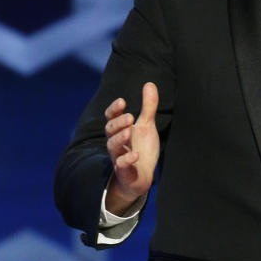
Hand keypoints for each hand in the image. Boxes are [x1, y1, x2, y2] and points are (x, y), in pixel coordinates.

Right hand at [104, 82, 159, 212]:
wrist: (142, 177)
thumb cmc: (141, 149)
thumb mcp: (147, 126)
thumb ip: (148, 107)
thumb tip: (150, 83)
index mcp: (120, 130)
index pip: (111, 117)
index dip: (114, 109)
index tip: (122, 102)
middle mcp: (116, 143)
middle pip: (110, 131)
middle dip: (118, 123)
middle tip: (129, 117)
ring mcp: (118, 157)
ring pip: (112, 147)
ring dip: (119, 138)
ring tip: (129, 131)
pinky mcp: (124, 172)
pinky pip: (122, 165)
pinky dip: (127, 160)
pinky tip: (136, 155)